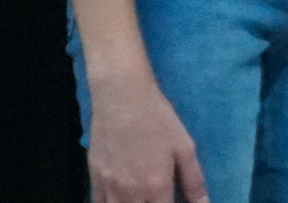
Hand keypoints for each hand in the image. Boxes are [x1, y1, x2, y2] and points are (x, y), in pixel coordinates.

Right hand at [87, 74, 209, 202]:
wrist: (121, 96)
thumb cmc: (157, 118)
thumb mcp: (184, 146)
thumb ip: (194, 181)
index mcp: (156, 187)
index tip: (172, 201)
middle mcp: (130, 193)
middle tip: (157, 198)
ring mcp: (108, 187)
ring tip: (141, 198)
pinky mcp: (93, 177)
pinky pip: (98, 202)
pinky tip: (120, 198)